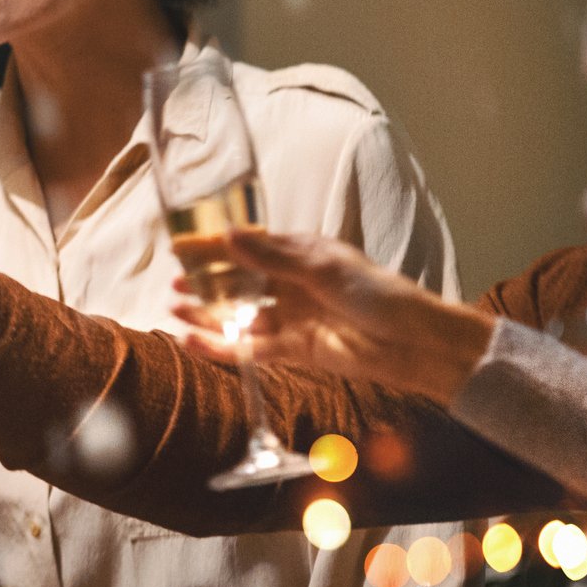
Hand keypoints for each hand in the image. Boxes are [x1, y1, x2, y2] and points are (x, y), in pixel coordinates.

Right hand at [172, 230, 495, 403]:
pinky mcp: (295, 350)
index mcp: (300, 254)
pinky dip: (223, 347)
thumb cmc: (378, 294)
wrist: (415, 343)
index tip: (180, 246)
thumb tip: (228, 236)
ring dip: (208, 314)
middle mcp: (292, 284)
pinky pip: (251, 348)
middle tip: (172, 282)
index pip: (248, 246)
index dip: (214, 247)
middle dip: (205, 282)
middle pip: (239, 281)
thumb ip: (272, 258)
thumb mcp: (323, 268)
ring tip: (175, 310)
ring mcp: (292, 317)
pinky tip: (196, 343)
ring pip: (240, 315)